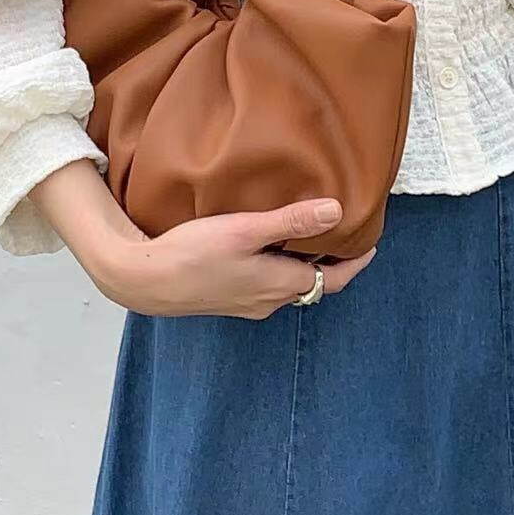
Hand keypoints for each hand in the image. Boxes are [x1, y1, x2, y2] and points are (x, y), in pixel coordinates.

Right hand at [86, 198, 376, 319]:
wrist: (143, 281)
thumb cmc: (193, 255)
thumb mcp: (246, 231)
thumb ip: (291, 221)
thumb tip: (337, 211)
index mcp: (280, 285)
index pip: (334, 280)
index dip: (355, 262)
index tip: (370, 243)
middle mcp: (269, 300)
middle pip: (312, 283)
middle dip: (331, 261)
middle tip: (342, 233)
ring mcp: (247, 303)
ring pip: (288, 284)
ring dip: (303, 264)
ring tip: (307, 234)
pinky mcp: (227, 299)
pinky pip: (265, 284)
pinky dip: (278, 267)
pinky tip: (265, 247)